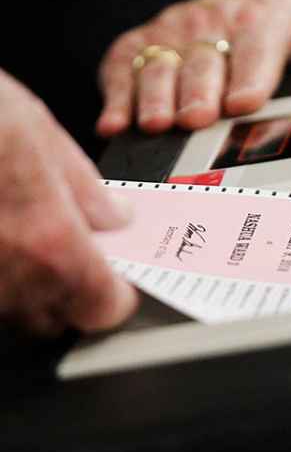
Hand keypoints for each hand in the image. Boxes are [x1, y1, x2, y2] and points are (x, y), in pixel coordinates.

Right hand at [0, 69, 137, 333]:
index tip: (119, 281)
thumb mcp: (40, 134)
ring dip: (29, 287)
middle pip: (56, 317)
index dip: (117, 296)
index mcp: (50, 240)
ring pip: (12, 310)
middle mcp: (7, 273)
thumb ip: (87, 190)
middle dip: (73, 294)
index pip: (104, 307)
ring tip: (25, 237)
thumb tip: (114, 218)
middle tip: (76, 256)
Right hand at [96, 0, 290, 135]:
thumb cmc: (271, 25)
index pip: (257, 43)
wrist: (221, 4)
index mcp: (258, 18)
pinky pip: (120, 71)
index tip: (246, 102)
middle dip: (199, 89)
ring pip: (159, 65)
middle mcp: (210, 23)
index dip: (250, 72)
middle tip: (198, 119)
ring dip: (155, 95)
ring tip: (156, 123)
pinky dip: (115, 98)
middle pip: (204, 58)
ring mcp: (169, 36)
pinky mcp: (135, 48)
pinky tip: (115, 126)